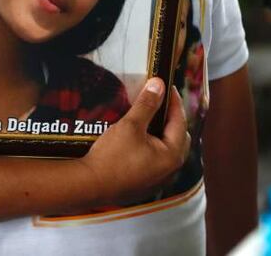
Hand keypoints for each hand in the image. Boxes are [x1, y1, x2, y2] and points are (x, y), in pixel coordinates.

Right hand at [77, 78, 189, 206]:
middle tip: (160, 102)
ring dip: (163, 133)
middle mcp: (171, 170)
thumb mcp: (130, 125)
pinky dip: (153, 147)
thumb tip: (159, 84)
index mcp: (172, 155)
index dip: (174, 101)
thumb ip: (147, 104)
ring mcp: (159, 180)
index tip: (167, 86)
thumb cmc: (111, 156)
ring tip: (150, 118)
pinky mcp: (146, 185)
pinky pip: (157, 162)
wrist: (89, 186)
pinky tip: (140, 139)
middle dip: (172, 118)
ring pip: (168, 150)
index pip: (180, 121)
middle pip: (179, 137)